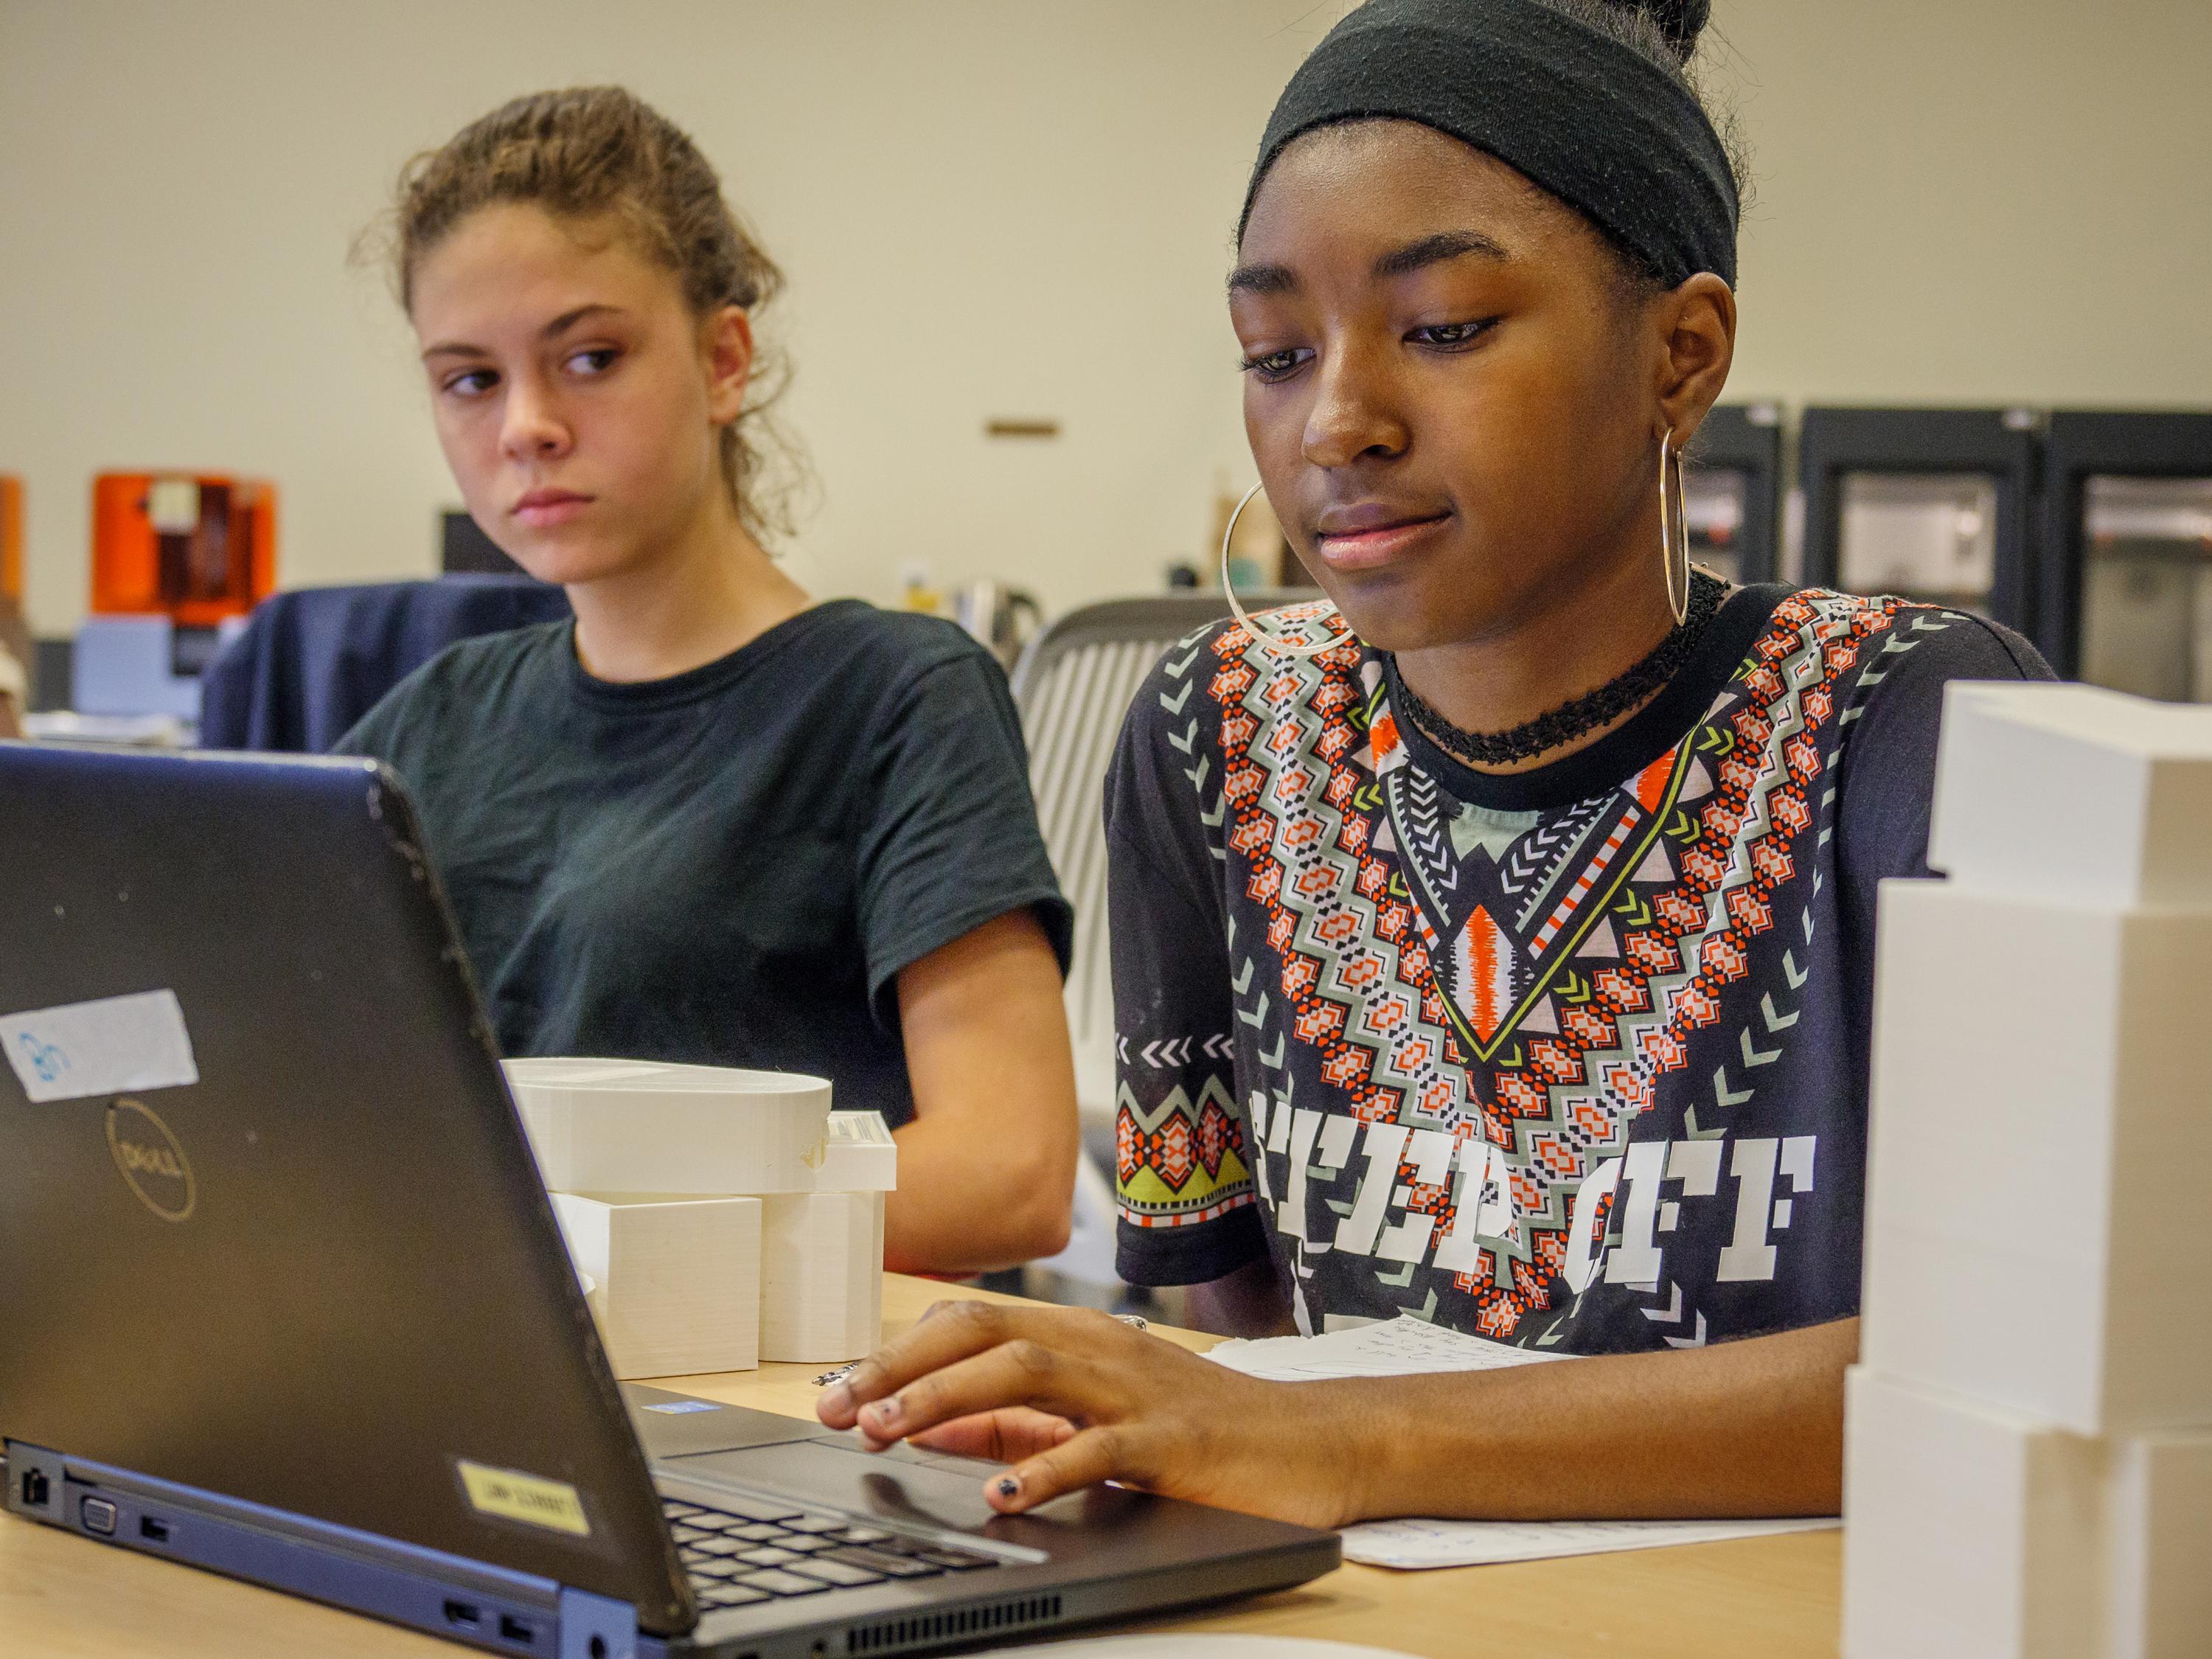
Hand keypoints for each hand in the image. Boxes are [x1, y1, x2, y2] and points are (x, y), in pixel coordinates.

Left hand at [815, 1299, 1364, 1527]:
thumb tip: (922, 1427)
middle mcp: (1097, 1347)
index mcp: (1074, 1338)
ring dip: (947, 1398)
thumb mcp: (1091, 1419)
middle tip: (835, 1408)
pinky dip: (1045, 1468)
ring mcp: (1135, 1387)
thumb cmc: (1199, 1432)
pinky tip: (1002, 1496)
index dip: (893, 1354)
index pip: (964, 1325)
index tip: (831, 1394)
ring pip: (1026, 1368)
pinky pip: (1100, 1447)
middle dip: (899, 1367)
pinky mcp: (1172, 1439)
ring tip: (888, 1430)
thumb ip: (1010, 1421)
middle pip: (981, 1332)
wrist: (1312, 1443)